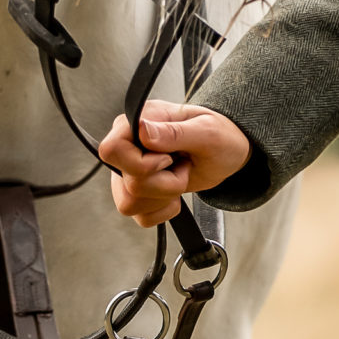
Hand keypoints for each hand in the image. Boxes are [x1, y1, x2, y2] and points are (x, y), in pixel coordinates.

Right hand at [99, 100, 251, 227]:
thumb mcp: (206, 131)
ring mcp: (129, 171)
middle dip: (163, 183)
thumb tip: (142, 131)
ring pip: (129, 203)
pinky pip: (140, 216)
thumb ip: (173, 133)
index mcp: (140, 122)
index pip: (111, 150)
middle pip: (124, 182)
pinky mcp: (137, 193)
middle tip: (183, 166)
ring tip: (180, 175)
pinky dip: (164, 210)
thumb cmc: (219, 135)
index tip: (168, 160)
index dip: (139, 164)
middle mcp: (129, 146)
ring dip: (164, 196)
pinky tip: (175, 193)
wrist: (227, 152)